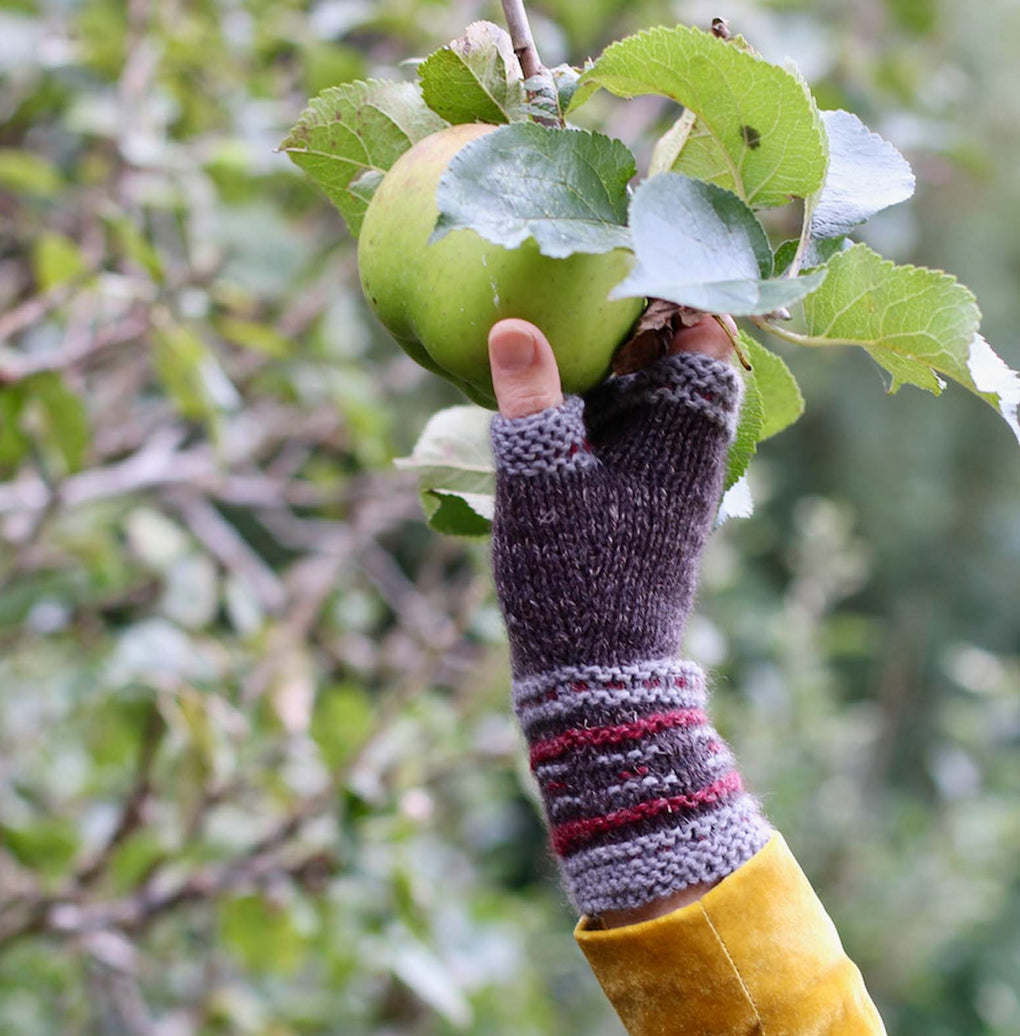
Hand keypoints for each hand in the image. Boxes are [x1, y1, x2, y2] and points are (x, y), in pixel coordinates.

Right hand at [486, 316, 769, 923]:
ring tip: (551, 337)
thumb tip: (513, 323)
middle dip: (628, 321)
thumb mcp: (539, 478)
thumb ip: (530, 397)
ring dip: (611, 366)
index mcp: (687, 425)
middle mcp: (696, 446)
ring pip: (652, 395)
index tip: (610, 260)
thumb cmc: (574, 574)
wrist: (598, 674)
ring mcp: (677, 477)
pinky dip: (603, 408)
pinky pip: (635, 432)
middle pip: (676, 354)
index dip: (665, 285)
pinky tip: (554, 404)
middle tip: (567, 290)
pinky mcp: (653, 504)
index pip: (702, 324)